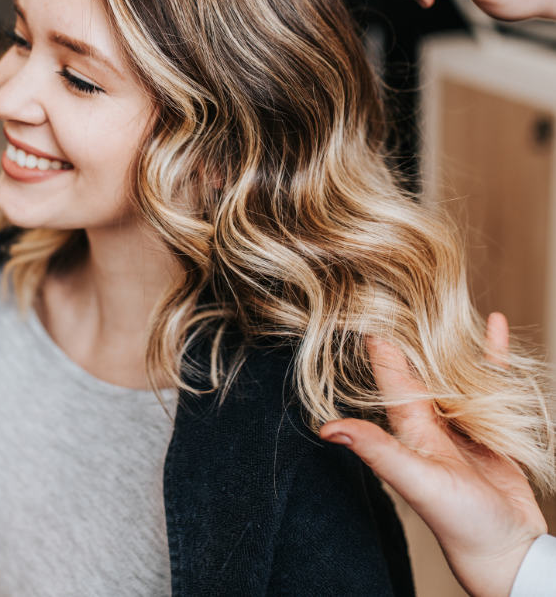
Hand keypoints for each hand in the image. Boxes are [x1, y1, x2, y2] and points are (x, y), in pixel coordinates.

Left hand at [319, 313, 547, 596]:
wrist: (506, 548)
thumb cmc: (458, 521)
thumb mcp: (414, 480)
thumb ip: (377, 451)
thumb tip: (326, 429)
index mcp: (407, 424)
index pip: (388, 371)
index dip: (376, 338)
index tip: (362, 300)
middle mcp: (428, 418)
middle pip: (417, 363)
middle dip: (407, 329)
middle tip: (398, 286)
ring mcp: (459, 420)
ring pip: (451, 367)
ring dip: (447, 336)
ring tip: (441, 298)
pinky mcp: (489, 424)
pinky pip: (489, 378)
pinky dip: (490, 352)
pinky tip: (492, 324)